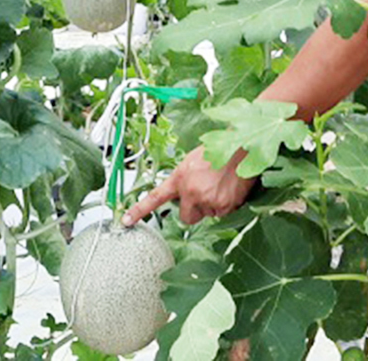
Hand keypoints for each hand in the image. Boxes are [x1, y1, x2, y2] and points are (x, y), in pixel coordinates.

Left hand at [122, 146, 256, 226]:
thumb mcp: (194, 160)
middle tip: (206, 193)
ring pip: (206, 214)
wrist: (242, 147)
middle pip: (186, 216)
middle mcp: (190, 191)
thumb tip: (185, 192)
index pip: (155, 197)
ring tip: (221, 185)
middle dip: (194, 209)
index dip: (139, 210)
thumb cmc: (219, 149)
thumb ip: (185, 178)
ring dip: (213, 205)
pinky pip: (222, 214)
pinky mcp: (223, 207)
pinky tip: (230, 189)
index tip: (126, 220)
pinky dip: (227, 205)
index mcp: (180, 177)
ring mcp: (206, 200)